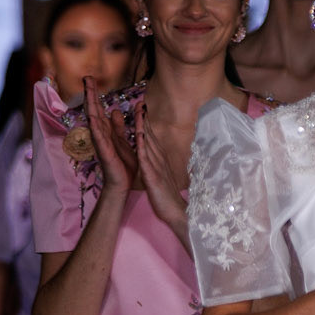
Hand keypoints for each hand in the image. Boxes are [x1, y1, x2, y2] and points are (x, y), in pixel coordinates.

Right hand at [85, 78, 134, 193]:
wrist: (122, 184)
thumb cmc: (122, 164)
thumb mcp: (122, 140)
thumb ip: (118, 126)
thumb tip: (116, 110)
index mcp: (107, 130)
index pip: (100, 108)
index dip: (95, 93)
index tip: (91, 78)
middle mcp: (101, 134)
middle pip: (94, 109)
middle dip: (91, 93)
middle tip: (87, 76)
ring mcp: (101, 142)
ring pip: (94, 119)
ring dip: (91, 105)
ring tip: (88, 91)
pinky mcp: (104, 152)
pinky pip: (99, 138)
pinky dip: (95, 127)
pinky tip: (92, 117)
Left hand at [135, 99, 187, 238]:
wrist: (175, 212)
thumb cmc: (168, 196)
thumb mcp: (161, 176)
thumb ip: (158, 164)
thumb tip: (155, 156)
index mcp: (159, 160)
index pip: (152, 138)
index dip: (147, 123)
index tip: (142, 108)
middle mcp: (159, 160)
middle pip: (151, 136)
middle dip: (145, 119)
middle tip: (140, 102)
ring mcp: (156, 167)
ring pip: (148, 143)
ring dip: (144, 127)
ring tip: (140, 112)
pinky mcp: (153, 176)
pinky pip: (146, 159)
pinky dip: (142, 147)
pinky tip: (139, 136)